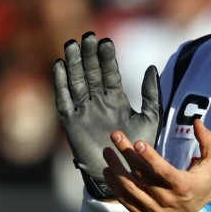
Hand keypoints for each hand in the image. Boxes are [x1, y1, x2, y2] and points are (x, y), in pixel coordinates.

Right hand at [53, 33, 160, 199]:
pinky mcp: (71, 122)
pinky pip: (64, 100)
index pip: (109, 72)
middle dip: (88, 55)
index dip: (106, 57)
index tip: (105, 41)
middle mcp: (97, 101)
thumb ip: (151, 94)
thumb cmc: (138, 149)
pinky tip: (58, 66)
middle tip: (87, 37)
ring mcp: (83, 110)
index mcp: (115, 99)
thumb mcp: (150, 118)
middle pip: (90, 72)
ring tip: (71, 45)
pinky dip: (60, 84)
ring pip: (76, 81)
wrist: (122, 175)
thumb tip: (151, 67)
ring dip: (73, 63)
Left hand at [103, 119, 210, 211]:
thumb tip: (197, 122)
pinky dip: (115, 187)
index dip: (149, 157)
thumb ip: (208, 142)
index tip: (137, 143)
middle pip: (142, 176)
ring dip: (115, 170)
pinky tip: (108, 172)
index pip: (163, 171)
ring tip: (107, 152)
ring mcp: (155, 210)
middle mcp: (167, 199)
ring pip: (130, 189)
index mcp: (182, 185)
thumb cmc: (204, 187)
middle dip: (126, 154)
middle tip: (115, 136)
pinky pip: (126, 202)